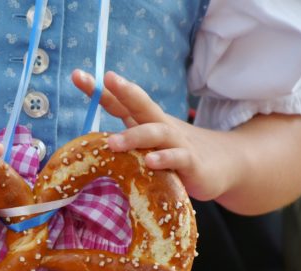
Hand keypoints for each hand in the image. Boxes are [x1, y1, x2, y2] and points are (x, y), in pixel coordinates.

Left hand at [71, 70, 233, 202]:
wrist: (222, 165)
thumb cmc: (176, 152)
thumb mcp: (148, 143)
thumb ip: (125, 137)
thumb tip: (91, 140)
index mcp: (146, 120)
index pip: (121, 102)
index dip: (100, 89)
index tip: (77, 75)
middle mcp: (161, 126)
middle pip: (142, 104)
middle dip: (124, 91)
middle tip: (106, 81)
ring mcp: (177, 143)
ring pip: (156, 133)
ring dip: (134, 136)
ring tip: (112, 142)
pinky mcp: (191, 163)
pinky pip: (177, 159)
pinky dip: (164, 159)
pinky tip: (150, 162)